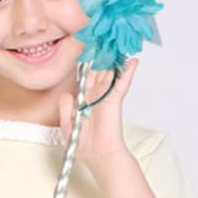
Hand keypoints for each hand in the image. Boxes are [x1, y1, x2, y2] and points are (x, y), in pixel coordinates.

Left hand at [58, 55, 138, 173]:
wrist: (99, 155)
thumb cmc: (85, 146)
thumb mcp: (68, 126)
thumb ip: (65, 109)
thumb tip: (68, 95)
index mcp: (84, 102)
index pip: (85, 80)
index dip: (86, 66)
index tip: (86, 52)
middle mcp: (96, 97)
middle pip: (99, 72)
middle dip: (100, 57)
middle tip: (103, 41)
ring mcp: (106, 97)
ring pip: (111, 73)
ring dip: (114, 59)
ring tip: (118, 44)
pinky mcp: (114, 99)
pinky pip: (122, 82)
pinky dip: (128, 71)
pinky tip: (133, 60)